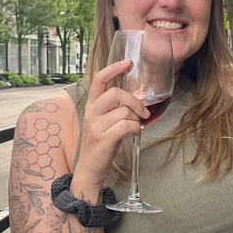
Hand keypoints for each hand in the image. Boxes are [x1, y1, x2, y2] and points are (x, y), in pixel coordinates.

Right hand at [73, 60, 148, 191]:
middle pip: (115, 93)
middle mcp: (91, 113)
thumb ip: (115, 109)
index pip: (99, 79)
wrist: (89, 169)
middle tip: (143, 112)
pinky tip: (135, 133)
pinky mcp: (103, 139)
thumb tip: (136, 101)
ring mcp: (96, 126)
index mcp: (91, 106)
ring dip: (135, 119)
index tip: (128, 62)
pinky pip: (126, 125)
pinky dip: (135, 128)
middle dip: (134, 101)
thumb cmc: (100, 144)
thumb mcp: (103, 122)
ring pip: (124, 112)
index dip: (114, 68)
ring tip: (135, 127)